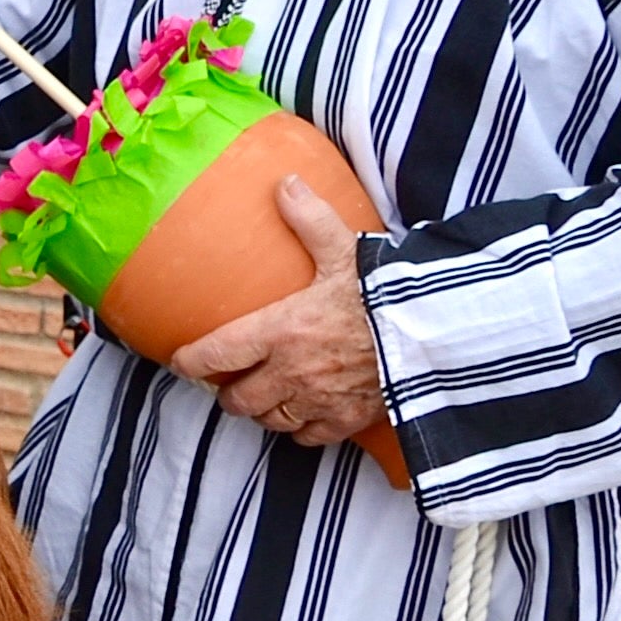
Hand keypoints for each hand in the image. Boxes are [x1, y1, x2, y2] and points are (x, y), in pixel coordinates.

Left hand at [170, 178, 388, 447]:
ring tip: (265, 396)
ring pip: (270, 420)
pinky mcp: (348, 419)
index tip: (181, 361)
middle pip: (239, 399)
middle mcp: (292, 372)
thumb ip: (311, 220)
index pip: (216, 354)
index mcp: (281, 331)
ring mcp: (319, 400)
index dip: (190, 361)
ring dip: (263, 410)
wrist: (439, 335)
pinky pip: (308, 437)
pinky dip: (301, 430)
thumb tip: (284, 184)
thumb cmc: (387, 293)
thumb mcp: (345, 250)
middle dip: (230, 392)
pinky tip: (303, 414)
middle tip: (231, 380)